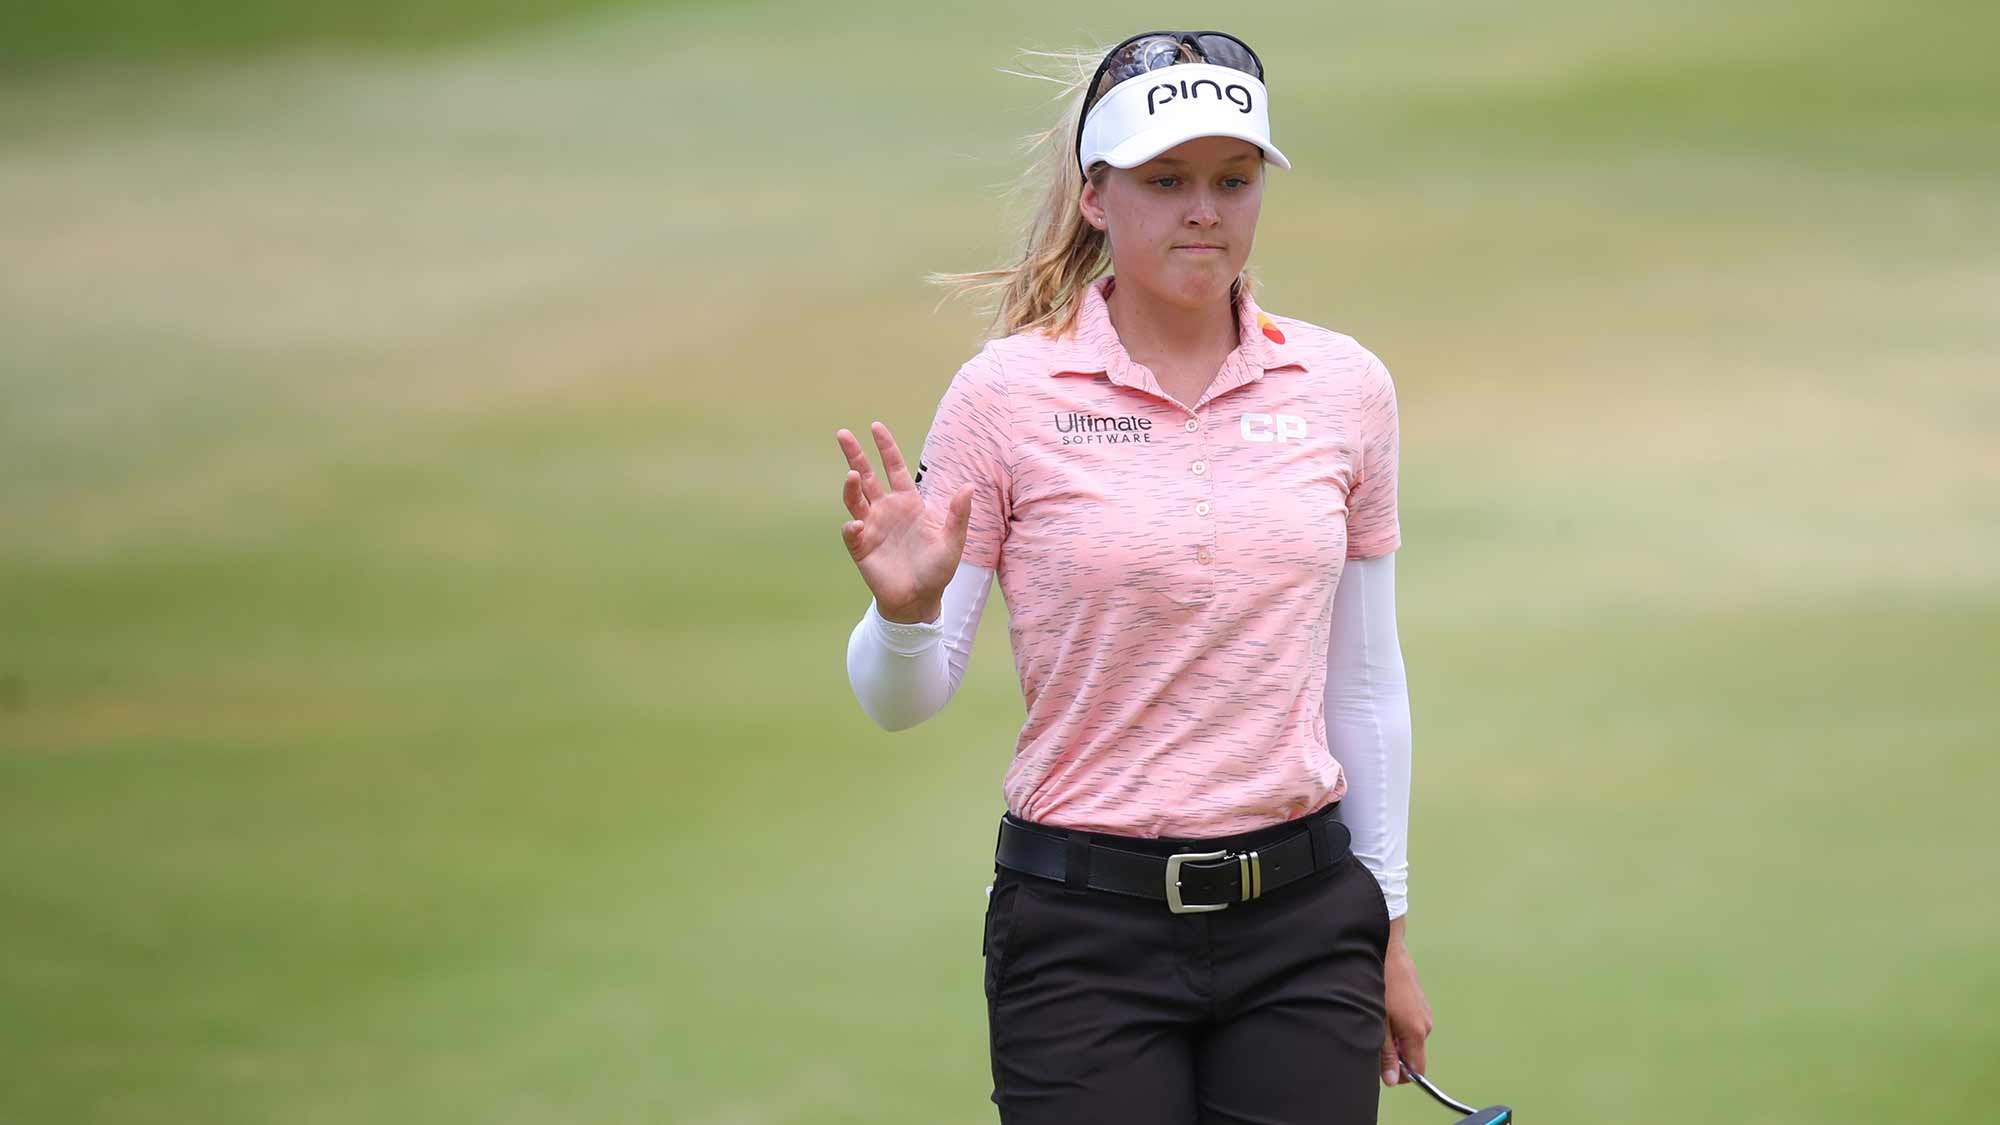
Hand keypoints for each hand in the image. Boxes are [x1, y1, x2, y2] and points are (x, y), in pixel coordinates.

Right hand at [835, 421, 973, 623]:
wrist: (920, 600)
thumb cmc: (937, 569)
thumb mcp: (953, 541)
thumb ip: (958, 514)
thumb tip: (969, 487)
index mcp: (908, 503)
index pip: (893, 467)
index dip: (885, 447)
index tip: (876, 426)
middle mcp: (886, 510)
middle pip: (866, 476)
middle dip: (854, 455)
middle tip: (843, 434)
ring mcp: (871, 528)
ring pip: (855, 500)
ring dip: (851, 487)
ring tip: (852, 475)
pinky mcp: (861, 548)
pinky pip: (852, 533)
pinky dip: (851, 528)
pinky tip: (856, 524)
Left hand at [1381, 936, 1433, 1087]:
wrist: (1387, 951)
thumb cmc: (1381, 984)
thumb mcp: (1378, 1021)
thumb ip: (1386, 1053)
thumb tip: (1392, 1080)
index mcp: (1416, 1032)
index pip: (1418, 1070)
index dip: (1400, 1075)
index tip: (1383, 1067)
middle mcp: (1425, 1025)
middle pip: (1412, 1054)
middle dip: (1394, 1053)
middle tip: (1373, 1036)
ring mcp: (1425, 1012)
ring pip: (1409, 1038)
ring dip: (1394, 1036)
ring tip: (1377, 1017)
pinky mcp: (1420, 1003)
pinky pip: (1410, 1023)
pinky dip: (1397, 1023)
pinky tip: (1384, 1007)